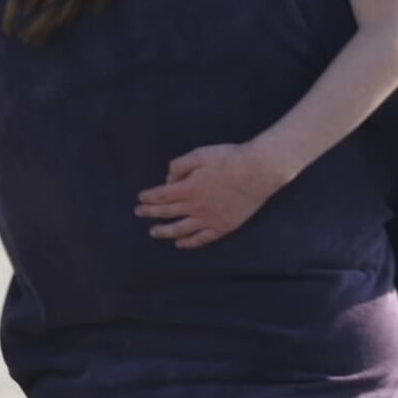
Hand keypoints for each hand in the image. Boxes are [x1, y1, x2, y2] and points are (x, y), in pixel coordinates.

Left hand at [134, 143, 280, 248]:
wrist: (258, 171)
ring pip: (180, 229)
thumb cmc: (230, 159)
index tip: (141, 197)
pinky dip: (189, 242)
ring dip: (164, 231)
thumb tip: (168, 179)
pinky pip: (202, 238)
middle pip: (167, 212)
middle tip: (139, 213)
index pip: (161, 195)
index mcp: (188, 188)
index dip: (148, 197)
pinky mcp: (223, 226)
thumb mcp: (200, 154)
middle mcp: (195, 206)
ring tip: (153, 232)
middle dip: (150, 212)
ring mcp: (209, 219)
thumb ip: (180, 165)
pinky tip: (180, 243)